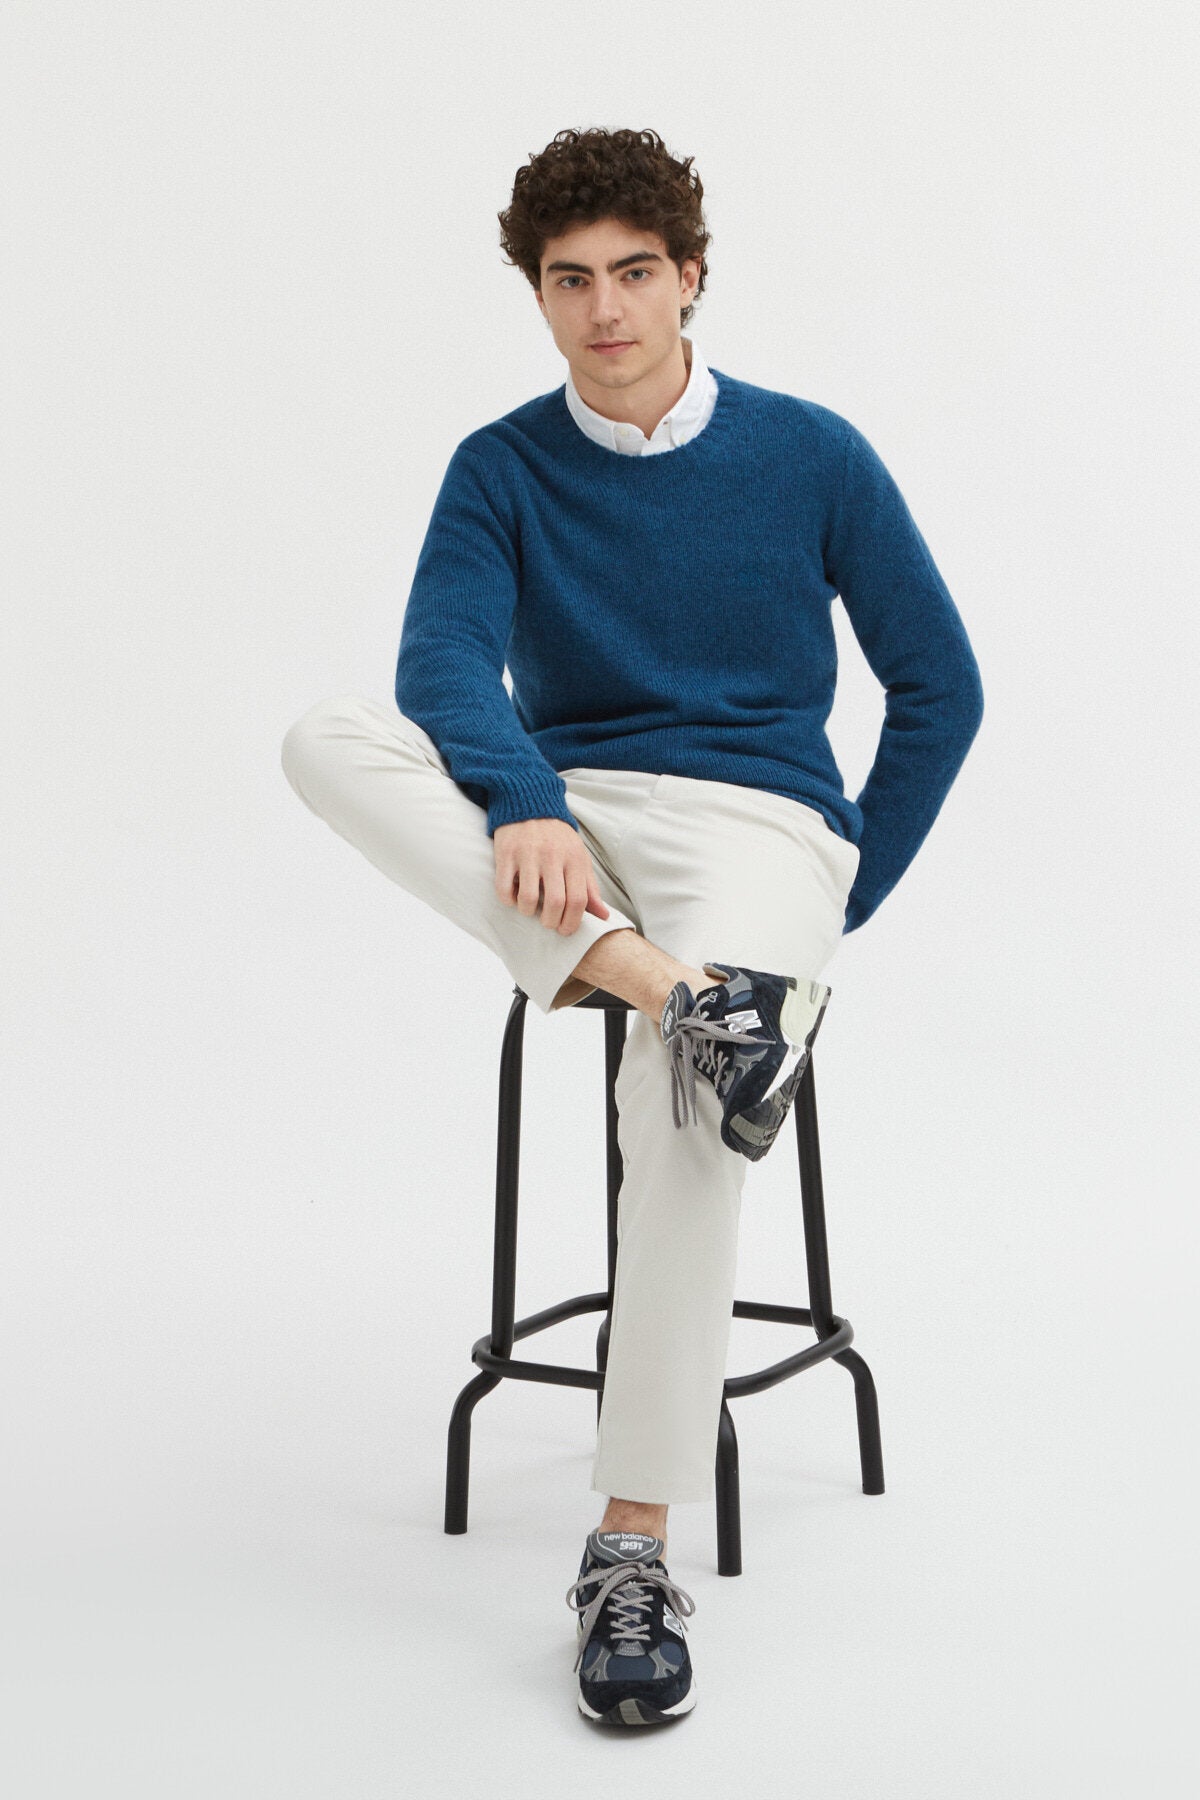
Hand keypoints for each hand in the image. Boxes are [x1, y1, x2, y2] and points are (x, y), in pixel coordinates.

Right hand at [493, 817, 611, 935]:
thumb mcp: (579, 857)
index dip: (572, 922)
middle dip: (551, 921)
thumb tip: (603, 916)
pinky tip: (513, 897)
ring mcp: (528, 855)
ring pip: (527, 898)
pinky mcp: (506, 853)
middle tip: (548, 923)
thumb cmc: (558, 838)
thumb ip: (590, 888)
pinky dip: (508, 900)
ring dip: (528, 912)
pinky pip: (504, 888)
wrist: (530, 804)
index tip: (565, 930)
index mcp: (574, 859)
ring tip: (529, 909)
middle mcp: (552, 856)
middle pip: (555, 902)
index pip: (578, 900)